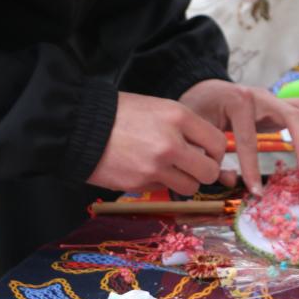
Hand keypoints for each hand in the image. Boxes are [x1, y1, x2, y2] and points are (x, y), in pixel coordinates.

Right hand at [87, 91, 226, 195]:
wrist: (80, 126)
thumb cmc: (121, 114)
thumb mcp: (159, 108)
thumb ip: (184, 127)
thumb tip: (205, 148)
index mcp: (179, 116)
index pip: (218, 143)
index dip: (216, 152)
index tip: (209, 154)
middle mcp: (171, 143)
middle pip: (209, 171)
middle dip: (205, 172)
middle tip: (195, 167)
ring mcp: (155, 166)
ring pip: (190, 187)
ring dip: (184, 182)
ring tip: (171, 170)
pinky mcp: (139, 184)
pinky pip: (164, 190)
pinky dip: (160, 184)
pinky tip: (145, 170)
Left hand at [179, 79, 298, 193]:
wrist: (204, 88)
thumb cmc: (198, 110)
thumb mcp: (194, 131)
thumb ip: (207, 156)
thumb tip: (231, 181)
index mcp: (237, 102)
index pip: (249, 138)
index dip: (252, 167)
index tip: (257, 192)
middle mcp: (261, 96)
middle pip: (293, 114)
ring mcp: (274, 98)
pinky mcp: (281, 105)